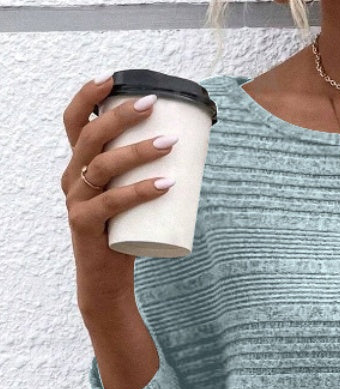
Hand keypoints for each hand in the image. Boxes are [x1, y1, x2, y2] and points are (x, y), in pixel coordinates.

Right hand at [61, 75, 176, 314]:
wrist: (109, 281)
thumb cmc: (126, 235)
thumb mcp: (133, 198)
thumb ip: (147, 175)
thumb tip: (189, 149)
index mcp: (79, 167)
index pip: (75, 124)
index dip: (89, 98)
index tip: (114, 79)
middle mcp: (72, 179)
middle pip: (91, 137)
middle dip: (122, 115)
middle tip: (154, 105)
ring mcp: (76, 202)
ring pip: (103, 166)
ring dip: (138, 150)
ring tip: (170, 143)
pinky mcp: (84, 225)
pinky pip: (112, 202)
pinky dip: (139, 191)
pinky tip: (165, 184)